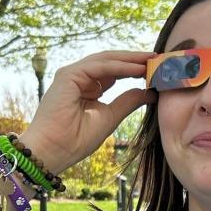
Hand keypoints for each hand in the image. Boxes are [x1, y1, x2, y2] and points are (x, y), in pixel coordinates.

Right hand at [17, 49, 157, 175]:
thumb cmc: (75, 140)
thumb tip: (149, 92)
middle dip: (135, 59)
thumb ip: (127, 102)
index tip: (156, 69)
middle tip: (158, 58)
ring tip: (152, 60)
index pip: (114, 72)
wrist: (53, 151)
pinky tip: (138, 68)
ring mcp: (72, 74)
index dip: (135, 69)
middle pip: (111, 62)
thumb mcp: (110, 118)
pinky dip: (120, 66)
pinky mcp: (68, 75)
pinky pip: (100, 67)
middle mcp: (79, 78)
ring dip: (131, 60)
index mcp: (87, 88)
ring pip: (107, 60)